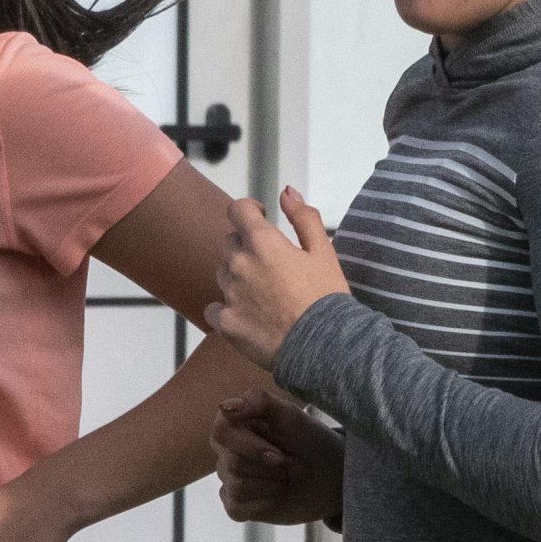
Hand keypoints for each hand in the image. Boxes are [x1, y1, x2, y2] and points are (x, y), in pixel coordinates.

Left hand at [206, 188, 348, 371]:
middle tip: (271, 266)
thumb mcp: (324, 252)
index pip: (237, 210)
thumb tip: (286, 192)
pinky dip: (226, 309)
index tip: (260, 217)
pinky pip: (214, 308)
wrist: (323, 349)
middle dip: (247, 246)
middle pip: (230, 243)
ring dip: (237, 276)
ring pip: (223, 274)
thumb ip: (304, 217)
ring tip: (264, 295)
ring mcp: (229, 294)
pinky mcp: (226, 323)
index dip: (249, 210)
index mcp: (262, 242)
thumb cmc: (326, 300)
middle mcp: (239, 264)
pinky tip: (248, 316)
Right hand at [214, 391, 343, 527]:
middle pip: (233, 463)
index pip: (221, 432)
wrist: (331, 475)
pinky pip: (237, 507)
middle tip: (295, 464)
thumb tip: (225, 407)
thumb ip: (258, 401)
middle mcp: (226, 452)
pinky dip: (266, 502)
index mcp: (235, 425)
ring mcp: (230, 479)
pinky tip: (279, 494)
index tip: (279, 455)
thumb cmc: (309, 441)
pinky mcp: (236, 505)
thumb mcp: (290, 415)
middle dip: (273, 467)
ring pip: (237, 486)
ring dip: (274, 483)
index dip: (251, 446)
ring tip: (290, 476)